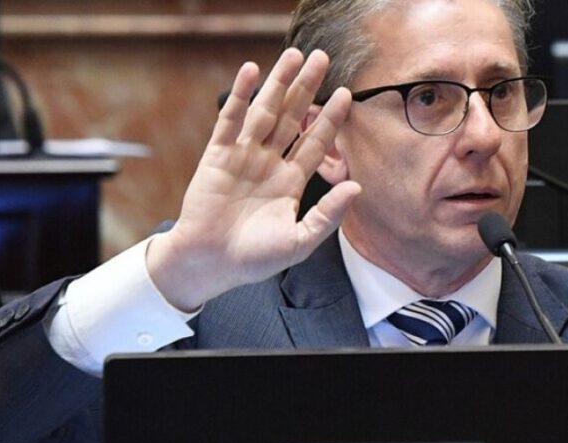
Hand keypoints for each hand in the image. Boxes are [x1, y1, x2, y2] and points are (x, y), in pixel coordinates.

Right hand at [147, 48, 361, 310]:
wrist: (210, 264)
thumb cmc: (254, 258)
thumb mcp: (299, 241)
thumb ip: (328, 215)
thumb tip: (356, 186)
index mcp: (290, 182)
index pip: (315, 142)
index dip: (330, 119)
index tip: (346, 94)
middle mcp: (268, 163)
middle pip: (293, 117)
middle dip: (307, 88)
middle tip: (322, 58)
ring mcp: (243, 156)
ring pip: (265, 112)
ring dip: (278, 83)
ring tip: (293, 54)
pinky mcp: (218, 155)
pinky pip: (231, 119)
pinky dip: (241, 95)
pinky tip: (252, 71)